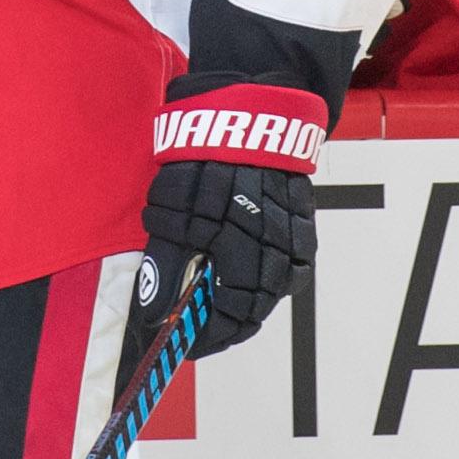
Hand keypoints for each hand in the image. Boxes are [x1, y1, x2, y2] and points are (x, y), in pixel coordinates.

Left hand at [140, 158, 313, 357]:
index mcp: (247, 258)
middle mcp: (281, 256)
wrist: (247, 114)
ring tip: (211, 304)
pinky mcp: (304, 224)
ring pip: (272, 291)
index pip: (231, 320)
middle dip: (220, 324)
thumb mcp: (171, 219)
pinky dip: (261, 278)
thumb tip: (154, 315)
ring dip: (241, 303)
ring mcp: (297, 241)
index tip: (180, 344)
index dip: (204, 338)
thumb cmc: (203, 163)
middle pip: (253, 311)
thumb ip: (166, 270)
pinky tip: (239, 274)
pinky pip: (287, 266)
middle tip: (192, 329)